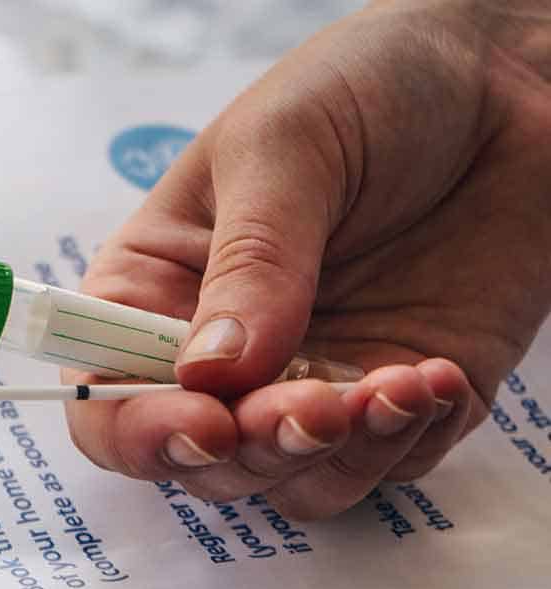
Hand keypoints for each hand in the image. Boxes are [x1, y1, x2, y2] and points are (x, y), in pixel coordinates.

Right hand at [66, 0, 550, 517]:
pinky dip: (408, 442)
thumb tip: (211, 370)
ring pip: (292, 483)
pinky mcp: (403, 397)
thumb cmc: (366, 85)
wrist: (509, 75)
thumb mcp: (284, 147)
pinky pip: (390, 468)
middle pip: (201, 459)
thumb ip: (251, 261)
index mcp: (158, 287)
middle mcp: (226, 351)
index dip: (138, 428)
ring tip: (394, 386)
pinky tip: (436, 375)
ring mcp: (315, 378)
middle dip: (253, 448)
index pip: (108, 394)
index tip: (202, 422)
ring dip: (334, 460)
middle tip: (313, 408)